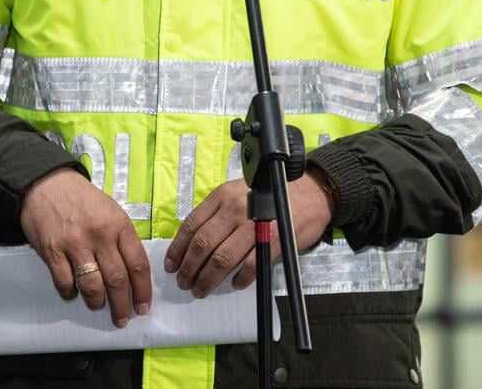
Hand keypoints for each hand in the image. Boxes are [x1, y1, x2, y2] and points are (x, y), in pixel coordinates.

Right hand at [20, 166, 152, 326]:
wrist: (46, 183)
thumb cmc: (82, 199)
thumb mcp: (111, 210)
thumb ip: (122, 237)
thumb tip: (132, 269)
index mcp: (119, 225)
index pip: (137, 263)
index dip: (142, 289)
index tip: (143, 306)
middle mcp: (100, 236)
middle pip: (117, 279)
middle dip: (122, 304)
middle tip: (123, 318)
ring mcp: (75, 244)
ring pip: (92, 285)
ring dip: (97, 302)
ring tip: (99, 306)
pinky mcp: (52, 251)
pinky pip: (64, 282)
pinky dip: (70, 293)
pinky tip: (73, 293)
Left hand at [164, 168, 337, 297]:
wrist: (310, 194)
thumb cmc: (272, 194)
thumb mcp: (238, 192)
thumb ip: (218, 212)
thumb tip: (194, 241)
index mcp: (222, 196)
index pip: (191, 225)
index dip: (178, 249)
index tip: (171, 265)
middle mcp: (235, 209)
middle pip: (203, 245)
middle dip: (189, 269)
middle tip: (184, 283)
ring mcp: (253, 225)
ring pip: (221, 259)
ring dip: (207, 279)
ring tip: (200, 289)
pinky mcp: (272, 240)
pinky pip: (249, 266)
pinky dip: (239, 279)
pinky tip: (234, 284)